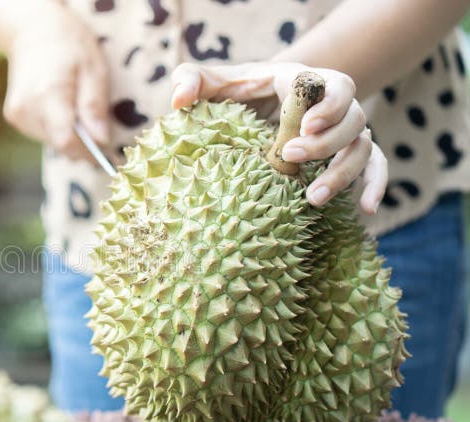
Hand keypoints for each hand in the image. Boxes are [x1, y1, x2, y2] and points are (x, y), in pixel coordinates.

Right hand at [3, 6, 108, 157]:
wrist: (32, 29)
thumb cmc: (69, 44)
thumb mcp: (93, 68)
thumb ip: (94, 106)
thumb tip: (101, 140)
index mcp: (48, 94)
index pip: (66, 141)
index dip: (88, 152)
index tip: (108, 154)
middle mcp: (27, 108)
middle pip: (60, 144)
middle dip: (83, 145)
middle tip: (101, 133)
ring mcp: (17, 114)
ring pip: (52, 142)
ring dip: (71, 137)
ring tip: (81, 113)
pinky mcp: (15, 117)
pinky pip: (43, 134)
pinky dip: (58, 129)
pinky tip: (64, 110)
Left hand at [171, 62, 385, 214]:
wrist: (254, 108)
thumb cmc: (233, 94)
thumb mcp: (212, 83)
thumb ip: (191, 79)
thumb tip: (179, 101)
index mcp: (301, 80)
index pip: (329, 85)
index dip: (325, 105)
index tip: (304, 127)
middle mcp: (328, 104)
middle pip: (352, 117)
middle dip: (326, 141)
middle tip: (291, 158)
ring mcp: (340, 129)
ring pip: (363, 145)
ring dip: (344, 171)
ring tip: (313, 198)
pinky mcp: (344, 152)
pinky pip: (376, 164)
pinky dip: (376, 183)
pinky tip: (366, 209)